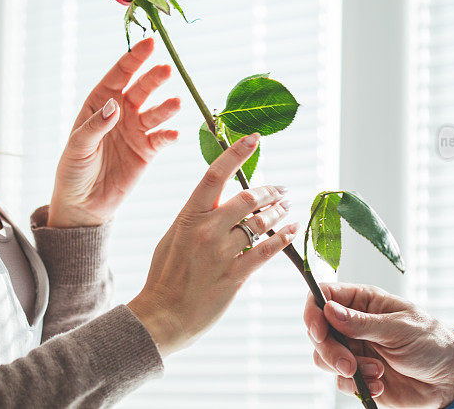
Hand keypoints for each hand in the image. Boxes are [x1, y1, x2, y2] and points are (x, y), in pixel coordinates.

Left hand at [47, 37, 181, 227]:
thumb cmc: (73, 172)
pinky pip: (162, 139)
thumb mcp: (77, 147)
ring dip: (166, 106)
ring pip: (156, 112)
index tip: (149, 43)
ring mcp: (136, 131)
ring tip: (176, 103)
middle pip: (141, 89)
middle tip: (166, 70)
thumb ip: (95, 126)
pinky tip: (174, 134)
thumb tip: (115, 106)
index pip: (119, 76)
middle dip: (153, 78)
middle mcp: (121, 114)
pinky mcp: (148, 151)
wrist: (83, 205)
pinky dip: (169, 135)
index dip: (133, 59)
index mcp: (99, 105)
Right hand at [128, 132, 299, 356]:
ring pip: (260, 222)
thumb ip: (196, 217)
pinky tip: (292, 230)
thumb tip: (218, 201)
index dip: (236, 153)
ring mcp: (220, 253)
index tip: (254, 138)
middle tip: (282, 189)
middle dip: (270, 190)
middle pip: (247, 198)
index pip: (215, 174)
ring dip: (279, 212)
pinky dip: (283, 238)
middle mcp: (206, 230)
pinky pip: (266, 250)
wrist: (161, 316)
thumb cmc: (165, 276)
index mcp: (188, 216)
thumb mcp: (174, 236)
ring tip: (287, 208)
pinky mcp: (234, 276)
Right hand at [303, 283, 453, 407]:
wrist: (450, 380)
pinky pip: (341, 381)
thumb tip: (328, 310)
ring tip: (376, 372)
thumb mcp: (399, 328)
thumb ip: (362, 323)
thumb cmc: (431, 342)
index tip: (318, 329)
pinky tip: (380, 384)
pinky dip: (358, 385)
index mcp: (363, 302)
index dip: (314, 310)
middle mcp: (353, 324)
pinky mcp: (359, 375)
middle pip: (319, 330)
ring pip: (324, 357)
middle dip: (328, 348)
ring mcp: (354, 349)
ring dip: (345, 368)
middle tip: (347, 363)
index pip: (324, 295)